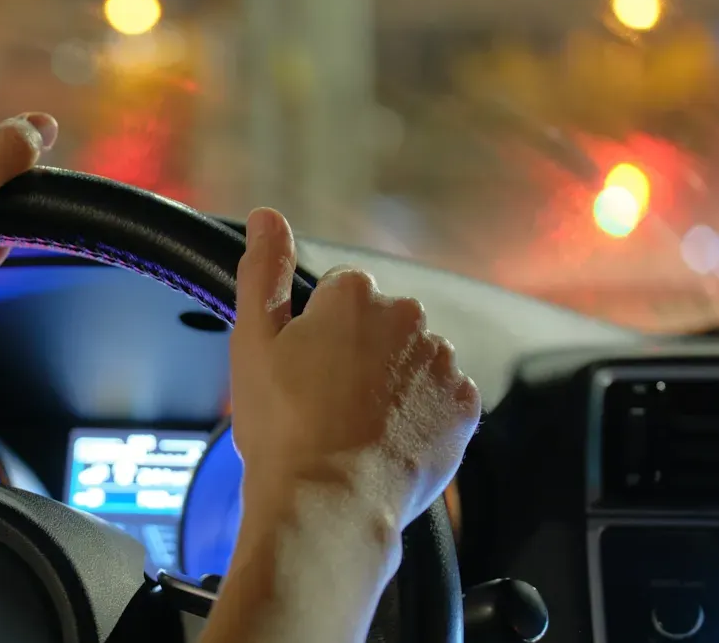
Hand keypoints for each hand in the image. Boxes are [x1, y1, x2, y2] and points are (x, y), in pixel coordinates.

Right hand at [229, 207, 479, 528]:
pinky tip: (390, 439)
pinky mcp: (465, 408)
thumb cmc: (283, 425)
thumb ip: (263, 270)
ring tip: (358, 425)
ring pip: (414, 359)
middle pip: (382, 323)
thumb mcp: (253, 341)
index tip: (304, 369)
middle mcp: (409, 317)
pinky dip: (422, 413)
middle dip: (361, 351)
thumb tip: (268, 215)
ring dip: (394, 380)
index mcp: (355, 295)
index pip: (342, 292)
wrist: (331, 502)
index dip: (318, 331)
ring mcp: (442, 364)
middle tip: (327, 401)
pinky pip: (443, 397)